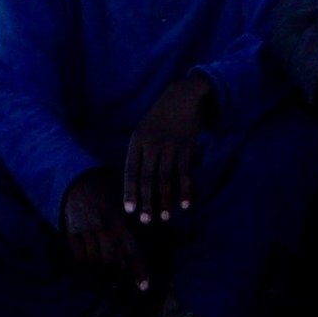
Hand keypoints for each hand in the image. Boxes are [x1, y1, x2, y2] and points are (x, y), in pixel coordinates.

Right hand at [61, 167, 148, 289]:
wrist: (81, 180)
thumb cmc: (108, 192)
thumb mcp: (124, 205)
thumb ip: (133, 224)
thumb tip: (145, 243)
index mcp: (120, 220)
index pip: (132, 251)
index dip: (139, 271)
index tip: (144, 287)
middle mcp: (103, 227)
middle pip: (112, 262)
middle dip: (117, 276)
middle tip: (120, 284)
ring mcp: (86, 231)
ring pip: (95, 263)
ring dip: (101, 273)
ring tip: (106, 278)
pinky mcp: (71, 232)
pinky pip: (79, 258)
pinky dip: (85, 265)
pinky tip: (90, 268)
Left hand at [123, 72, 213, 223]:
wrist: (183, 95)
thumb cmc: (160, 117)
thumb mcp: (144, 129)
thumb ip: (140, 153)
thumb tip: (137, 183)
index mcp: (137, 140)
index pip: (131, 170)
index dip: (130, 191)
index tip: (130, 210)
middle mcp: (152, 143)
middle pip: (148, 177)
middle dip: (147, 201)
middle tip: (146, 221)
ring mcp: (171, 144)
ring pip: (166, 178)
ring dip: (165, 199)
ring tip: (164, 217)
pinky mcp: (187, 146)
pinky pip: (184, 172)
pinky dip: (184, 189)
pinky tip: (185, 204)